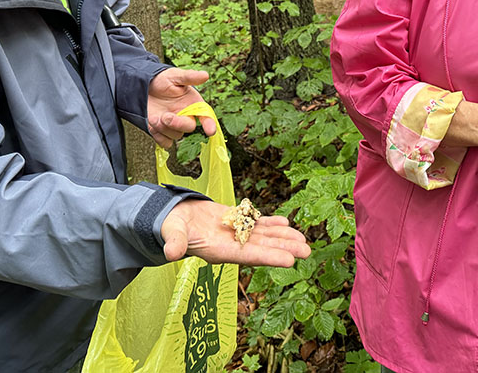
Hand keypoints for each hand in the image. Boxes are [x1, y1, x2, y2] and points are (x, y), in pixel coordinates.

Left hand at [147, 68, 214, 147]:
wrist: (144, 86)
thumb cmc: (162, 80)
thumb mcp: (175, 75)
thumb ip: (189, 77)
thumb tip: (205, 75)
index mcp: (194, 104)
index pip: (206, 115)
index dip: (209, 123)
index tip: (210, 130)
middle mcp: (186, 116)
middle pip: (189, 127)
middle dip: (178, 124)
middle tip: (165, 116)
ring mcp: (174, 125)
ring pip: (176, 136)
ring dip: (164, 128)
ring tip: (154, 117)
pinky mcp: (163, 132)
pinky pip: (165, 143)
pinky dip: (159, 137)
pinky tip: (152, 125)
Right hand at [161, 200, 311, 265]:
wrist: (171, 217)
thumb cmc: (170, 227)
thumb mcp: (172, 234)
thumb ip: (174, 243)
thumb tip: (171, 253)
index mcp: (218, 251)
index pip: (247, 256)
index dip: (269, 257)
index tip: (289, 261)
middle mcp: (230, 245)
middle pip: (262, 247)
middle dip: (284, 249)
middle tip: (307, 252)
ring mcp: (234, 234)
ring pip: (263, 236)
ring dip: (283, 237)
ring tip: (303, 240)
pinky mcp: (234, 222)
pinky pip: (256, 223)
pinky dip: (271, 223)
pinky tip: (285, 222)